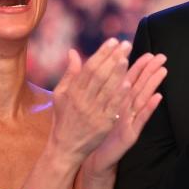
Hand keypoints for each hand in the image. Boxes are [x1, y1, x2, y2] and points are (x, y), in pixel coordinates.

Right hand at [51, 38, 132, 165]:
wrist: (65, 147)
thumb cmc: (64, 118)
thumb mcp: (60, 95)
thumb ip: (69, 73)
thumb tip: (73, 51)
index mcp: (72, 92)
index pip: (89, 67)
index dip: (102, 53)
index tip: (113, 41)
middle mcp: (82, 100)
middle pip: (99, 75)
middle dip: (113, 58)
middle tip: (126, 44)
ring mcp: (93, 113)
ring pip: (106, 89)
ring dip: (118, 73)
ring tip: (127, 58)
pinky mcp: (102, 125)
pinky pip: (112, 108)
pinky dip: (119, 95)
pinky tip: (128, 83)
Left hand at [83, 52, 167, 178]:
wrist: (94, 157)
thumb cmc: (96, 133)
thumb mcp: (97, 109)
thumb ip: (99, 90)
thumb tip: (99, 71)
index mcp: (118, 101)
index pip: (129, 80)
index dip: (138, 66)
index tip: (148, 53)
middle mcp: (127, 110)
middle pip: (139, 86)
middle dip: (150, 71)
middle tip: (161, 57)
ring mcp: (130, 121)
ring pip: (143, 99)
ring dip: (153, 85)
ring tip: (163, 71)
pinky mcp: (131, 134)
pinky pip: (141, 119)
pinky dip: (149, 108)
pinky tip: (158, 97)